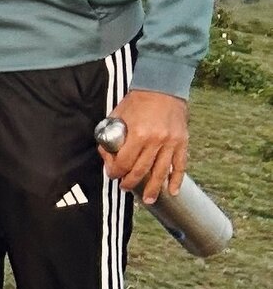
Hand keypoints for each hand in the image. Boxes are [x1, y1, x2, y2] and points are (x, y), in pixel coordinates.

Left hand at [100, 87, 188, 203]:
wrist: (162, 88)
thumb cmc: (136, 101)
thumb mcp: (118, 115)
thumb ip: (112, 134)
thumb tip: (107, 153)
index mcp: (137, 133)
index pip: (124, 161)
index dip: (115, 171)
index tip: (112, 174)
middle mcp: (155, 141)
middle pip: (141, 170)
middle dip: (130, 182)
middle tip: (124, 187)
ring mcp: (171, 143)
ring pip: (160, 172)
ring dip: (153, 188)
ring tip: (147, 200)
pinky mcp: (182, 143)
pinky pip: (180, 166)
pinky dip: (176, 180)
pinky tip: (172, 192)